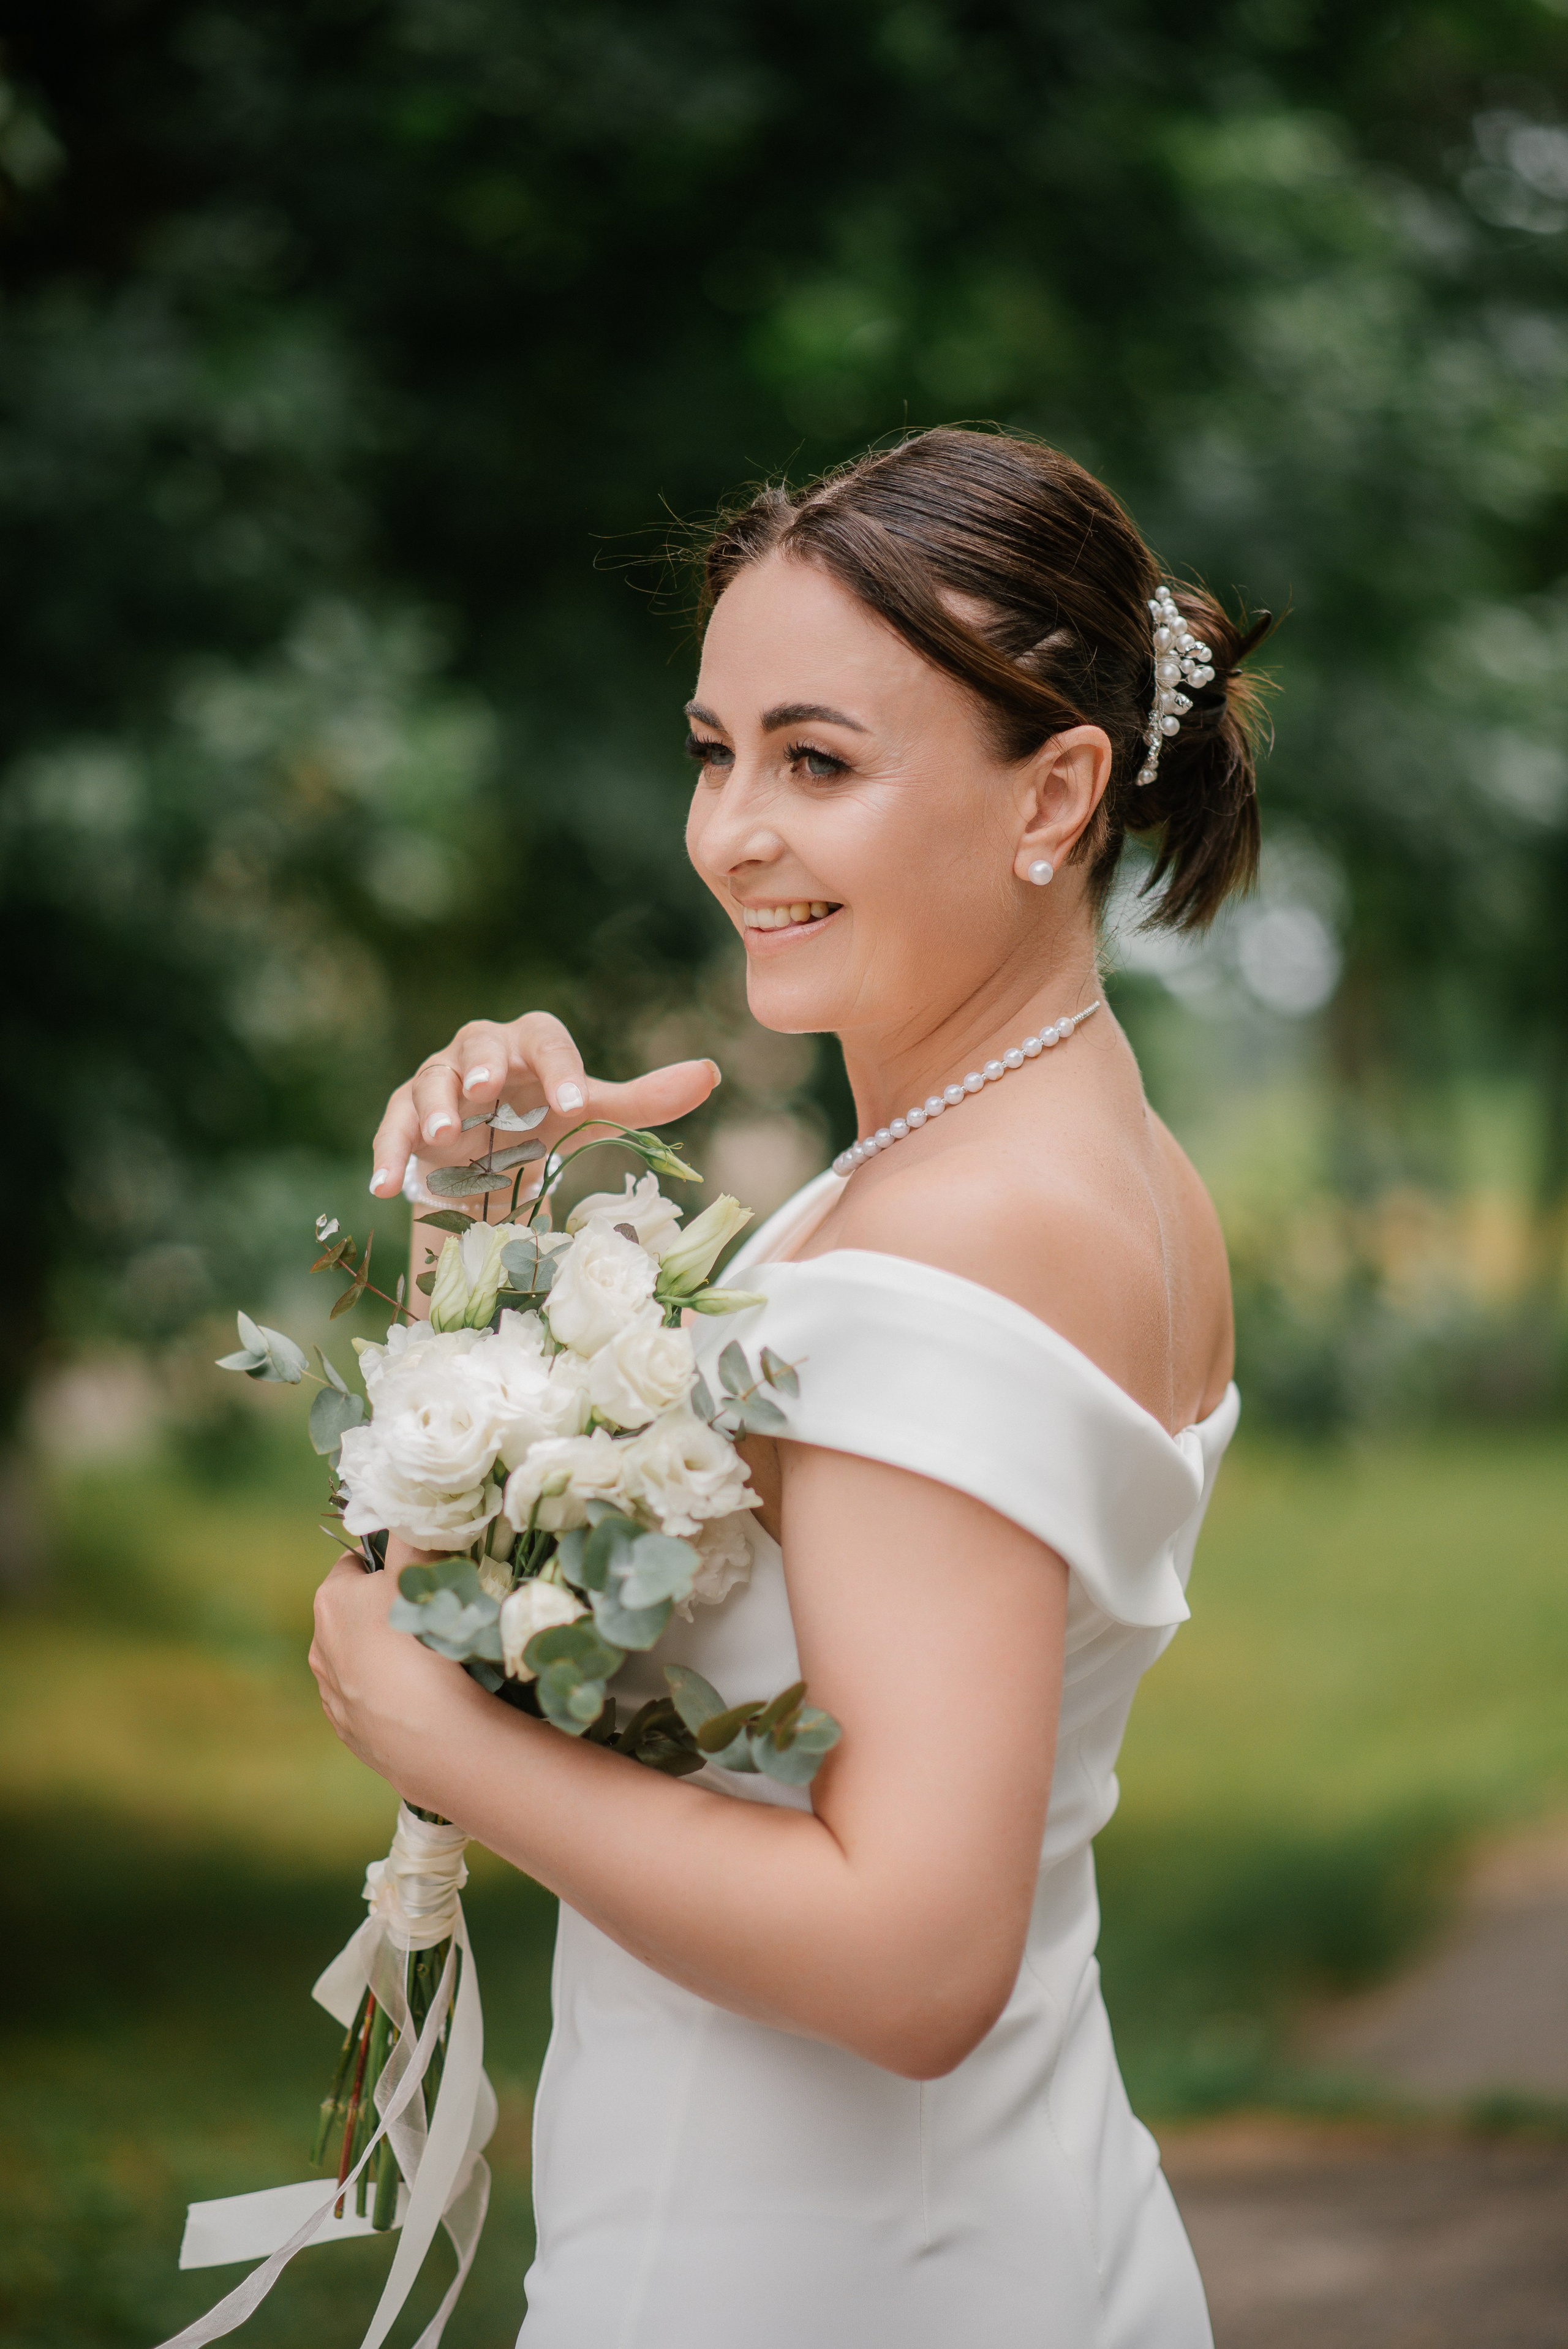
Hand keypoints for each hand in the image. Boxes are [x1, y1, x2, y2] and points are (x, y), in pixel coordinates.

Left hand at [309, 1551, 485, 1788]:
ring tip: (431, 1662)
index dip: (387, 1565)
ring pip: (362, 1658)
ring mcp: (331, 1694)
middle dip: (388, 1610)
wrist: (426, 1732)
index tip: (418, 1575)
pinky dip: (390, 1695)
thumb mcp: (416, 1570)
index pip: (354, 1564)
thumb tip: (409, 1501)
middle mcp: (319, 1646)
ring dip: (389, 1654)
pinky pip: (370, 1700)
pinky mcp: (349, 1732)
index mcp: (330, 1600)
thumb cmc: (416, 1637)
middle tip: (431, 1615)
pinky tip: (420, 1698)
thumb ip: (410, 1533)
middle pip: (357, 1612)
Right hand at [367, 1009, 720, 1198]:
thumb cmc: (544, 1122)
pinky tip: (384, 1187)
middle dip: (481, 1064)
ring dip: (433, 1108)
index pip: (545, 1040)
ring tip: (444, 1137)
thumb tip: (710, 1073)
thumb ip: (643, 1100)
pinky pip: (392, 1130)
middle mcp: (479, 1054)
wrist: (488, 1157)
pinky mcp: (404, 1120)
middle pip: (477, 1043)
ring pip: (430, 1082)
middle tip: (487, 1086)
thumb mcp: (591, 1114)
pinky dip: (388, 1156)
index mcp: (529, 1044)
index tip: (573, 1101)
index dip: (558, 1067)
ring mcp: (437, 1083)